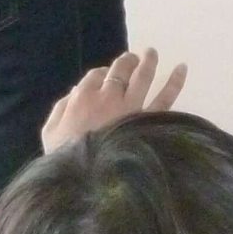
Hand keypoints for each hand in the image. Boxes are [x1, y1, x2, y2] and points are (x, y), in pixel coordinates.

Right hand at [41, 48, 186, 152]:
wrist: (92, 181)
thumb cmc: (66, 159)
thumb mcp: (50, 133)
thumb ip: (61, 108)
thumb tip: (75, 91)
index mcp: (84, 98)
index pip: (95, 75)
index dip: (101, 73)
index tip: (104, 76)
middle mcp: (110, 97)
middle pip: (120, 71)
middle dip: (126, 61)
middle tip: (132, 57)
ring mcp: (133, 107)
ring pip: (143, 77)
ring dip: (148, 62)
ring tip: (151, 52)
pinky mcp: (150, 121)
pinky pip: (165, 99)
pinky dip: (175, 82)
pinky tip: (182, 68)